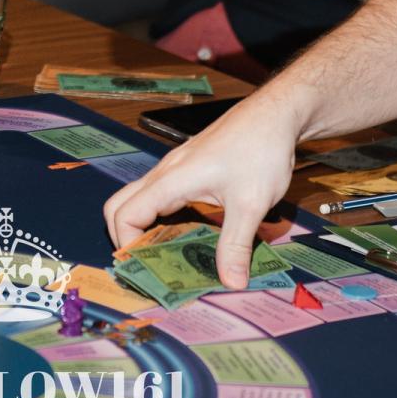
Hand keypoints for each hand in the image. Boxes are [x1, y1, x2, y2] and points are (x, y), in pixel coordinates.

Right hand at [103, 91, 306, 288]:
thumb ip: (237, 245)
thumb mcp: (251, 204)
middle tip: (148, 266)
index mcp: (172, 179)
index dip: (126, 244)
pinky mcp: (190, 169)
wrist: (275, 114)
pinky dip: (163, 218)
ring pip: (141, 200)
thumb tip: (231, 283)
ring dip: (146, 228)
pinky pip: (162, 196)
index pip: (125, 214)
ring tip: (168, 258)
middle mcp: (166, 173)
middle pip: (121, 205)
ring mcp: (176, 169)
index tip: (145, 271)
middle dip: (125, 237)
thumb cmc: (261, 150)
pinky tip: (188, 235)